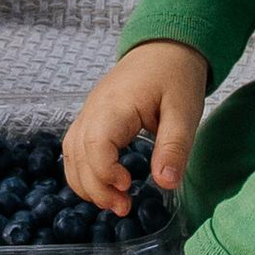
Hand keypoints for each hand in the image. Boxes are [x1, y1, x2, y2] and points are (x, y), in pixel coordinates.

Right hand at [65, 41, 207, 212]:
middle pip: (77, 154)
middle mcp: (93, 109)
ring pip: (70, 154)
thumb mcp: (185, 111)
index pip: (93, 143)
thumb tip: (165, 183)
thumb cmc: (176, 75)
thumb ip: (174, 147)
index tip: (128, 185)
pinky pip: (75, 148)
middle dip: (96, 188)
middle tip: (124, 207)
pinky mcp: (92, 117)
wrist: (165, 47)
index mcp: (115, 105)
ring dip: (86, 183)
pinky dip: (84, 171)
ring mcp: (89, 112)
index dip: (104, 172)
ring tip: (115, 202)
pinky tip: (105, 185)